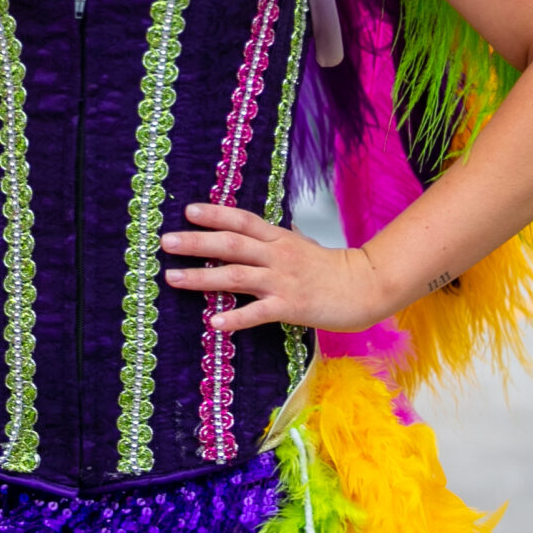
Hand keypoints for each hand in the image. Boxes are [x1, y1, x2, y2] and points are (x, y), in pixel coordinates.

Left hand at [161, 203, 391, 333]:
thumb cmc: (335, 268)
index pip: (242, 220)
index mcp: (279, 238)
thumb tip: (277, 228)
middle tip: (166, 242)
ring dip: (201, 277)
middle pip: (230, 244)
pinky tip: (212, 322)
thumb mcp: (307, 244)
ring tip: (173, 278)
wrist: (365, 287)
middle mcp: (277, 255)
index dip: (215, 214)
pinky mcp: (290, 306)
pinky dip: (233, 317)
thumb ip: (285, 238)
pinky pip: (256, 313)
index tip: (188, 211)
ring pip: (235, 276)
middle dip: (196, 242)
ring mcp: (282, 281)